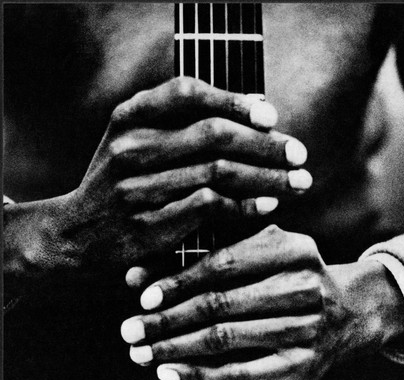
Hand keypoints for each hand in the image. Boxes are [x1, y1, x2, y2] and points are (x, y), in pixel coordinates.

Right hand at [4, 77, 312, 290]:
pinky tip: (267, 206)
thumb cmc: (119, 183)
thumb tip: (257, 106)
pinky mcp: (149, 225)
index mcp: (128, 118)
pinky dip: (245, 205)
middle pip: (213, 135)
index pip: (187, 92)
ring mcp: (138, 188)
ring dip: (266, 178)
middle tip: (299, 155)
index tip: (271, 116)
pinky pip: (210, 207)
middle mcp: (131, 148)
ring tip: (298, 182)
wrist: (76, 234)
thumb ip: (182, 121)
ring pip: (218, 172)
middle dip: (265, 144)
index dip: (235, 101)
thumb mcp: (134, 140)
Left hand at [121, 225, 403, 379]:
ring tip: (140, 353)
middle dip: (167, 320)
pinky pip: (242, 373)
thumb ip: (202, 257)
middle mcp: (304, 287)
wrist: (349, 312)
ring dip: (176, 349)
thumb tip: (135, 277)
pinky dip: (201, 374)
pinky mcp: (303, 365)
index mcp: (292, 248)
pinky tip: (169, 372)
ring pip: (226, 340)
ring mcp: (307, 329)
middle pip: (221, 305)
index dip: (179, 280)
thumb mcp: (259, 254)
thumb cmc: (287, 277)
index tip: (141, 296)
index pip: (224, 264)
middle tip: (129, 331)